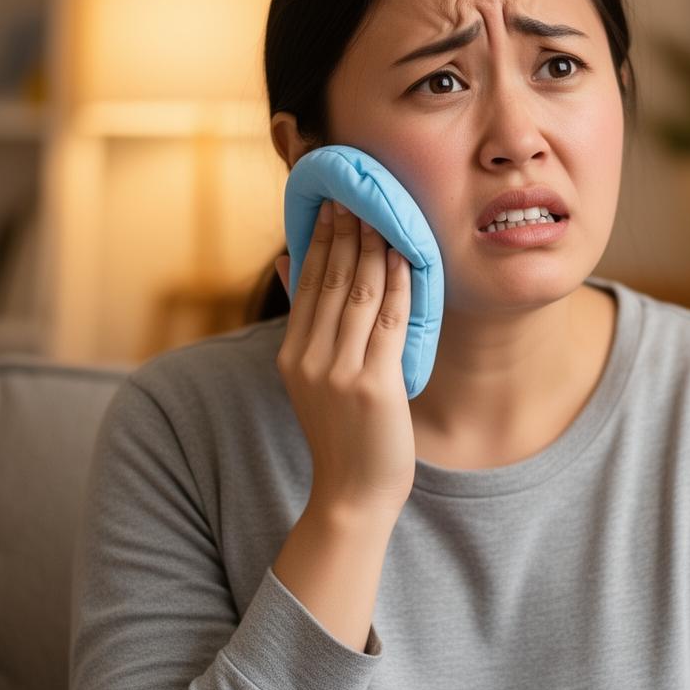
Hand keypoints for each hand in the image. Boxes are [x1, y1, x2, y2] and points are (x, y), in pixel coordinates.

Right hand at [275, 200, 415, 525]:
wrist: (352, 494)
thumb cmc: (341, 436)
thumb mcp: (308, 380)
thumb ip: (304, 325)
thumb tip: (284, 263)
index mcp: (291, 355)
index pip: (307, 284)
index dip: (322, 241)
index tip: (334, 206)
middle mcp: (308, 358)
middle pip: (330, 281)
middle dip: (347, 234)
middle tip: (360, 195)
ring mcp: (338, 371)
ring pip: (358, 293)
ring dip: (373, 250)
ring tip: (384, 217)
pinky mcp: (372, 384)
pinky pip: (388, 320)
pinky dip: (397, 285)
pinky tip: (405, 259)